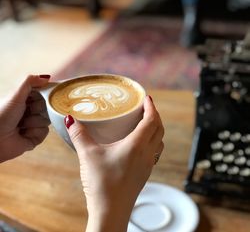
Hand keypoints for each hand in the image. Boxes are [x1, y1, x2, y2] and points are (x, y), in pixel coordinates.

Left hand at [0, 75, 50, 162]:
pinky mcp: (34, 138)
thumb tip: (46, 77)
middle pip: (47, 106)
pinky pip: (45, 132)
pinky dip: (35, 132)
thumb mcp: (15, 95)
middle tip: (27, 110)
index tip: (41, 95)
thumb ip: (30, 82)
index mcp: (24, 100)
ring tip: (21, 125)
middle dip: (38, 108)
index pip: (43, 93)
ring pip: (47, 119)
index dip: (44, 94)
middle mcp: (29, 112)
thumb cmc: (1, 115)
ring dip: (34, 121)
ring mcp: (32, 125)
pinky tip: (23, 134)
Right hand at [65, 96, 163, 231]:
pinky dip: (152, 141)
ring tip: (145, 123)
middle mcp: (147, 154)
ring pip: (159, 141)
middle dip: (155, 115)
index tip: (147, 98)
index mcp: (137, 145)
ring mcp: (147, 165)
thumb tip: (71, 119)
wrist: (110, 212)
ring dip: (156, 129)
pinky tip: (139, 144)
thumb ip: (79, 135)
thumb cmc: (102, 184)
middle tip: (146, 107)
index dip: (151, 107)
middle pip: (159, 129)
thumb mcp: (88, 155)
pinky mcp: (144, 174)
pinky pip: (154, 152)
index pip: (151, 120)